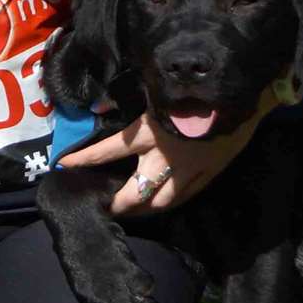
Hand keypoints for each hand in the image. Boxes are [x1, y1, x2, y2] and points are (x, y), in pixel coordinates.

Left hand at [56, 91, 276, 215]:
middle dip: (118, 204)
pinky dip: (171, 203)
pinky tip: (164, 206)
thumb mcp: (155, 89)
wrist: (237, 93)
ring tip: (133, 214)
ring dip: (144, 211)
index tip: (64, 166)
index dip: (83, 161)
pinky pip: (186, 197)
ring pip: (160, 203)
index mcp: (146, 133)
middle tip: (105, 207)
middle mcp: (162, 158)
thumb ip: (127, 100)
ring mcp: (186, 171)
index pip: (106, 151)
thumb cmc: (193, 87)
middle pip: (134, 193)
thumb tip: (98, 106)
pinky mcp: (207, 175)